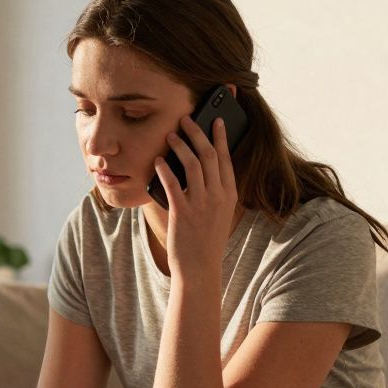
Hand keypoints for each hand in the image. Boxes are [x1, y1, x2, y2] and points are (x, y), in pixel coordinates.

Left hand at [152, 116, 237, 275]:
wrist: (200, 268)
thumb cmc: (206, 239)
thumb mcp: (219, 213)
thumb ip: (214, 190)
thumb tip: (200, 165)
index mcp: (229, 195)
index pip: (226, 159)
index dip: (221, 137)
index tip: (216, 120)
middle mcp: (217, 196)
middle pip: (209, 156)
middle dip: (197, 133)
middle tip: (186, 120)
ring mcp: (200, 204)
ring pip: (192, 165)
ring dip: (180, 146)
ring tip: (170, 136)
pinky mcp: (182, 212)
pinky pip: (172, 184)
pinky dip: (165, 169)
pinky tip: (158, 160)